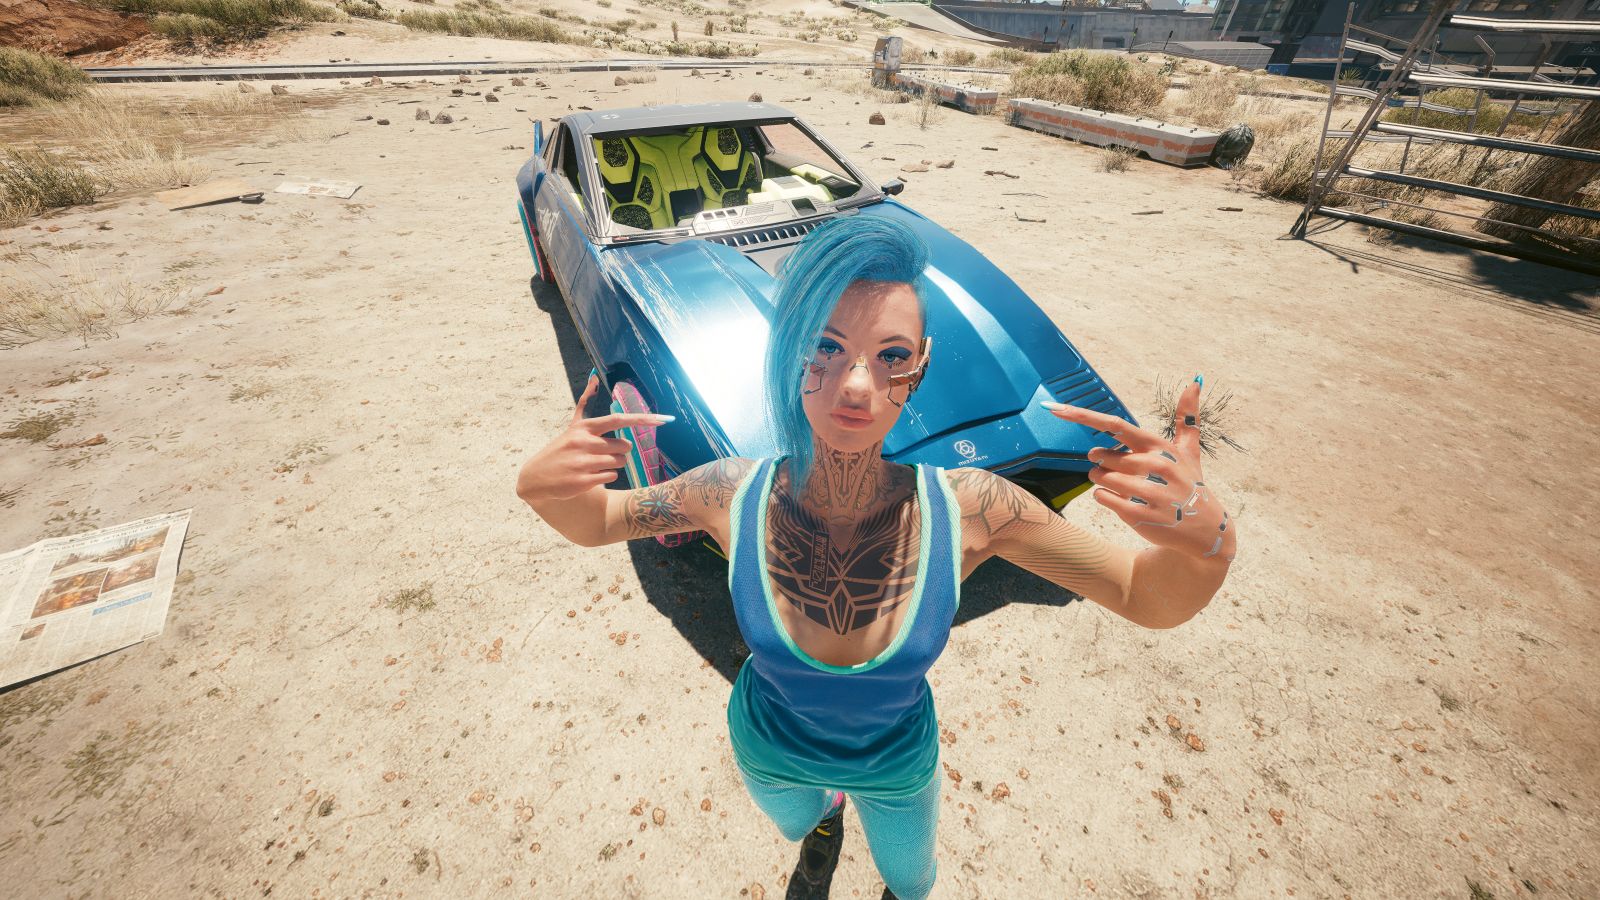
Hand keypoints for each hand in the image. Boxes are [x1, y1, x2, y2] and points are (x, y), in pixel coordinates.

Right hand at [516, 374, 670, 502]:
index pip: (618, 420)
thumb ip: (584, 402)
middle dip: (622, 451)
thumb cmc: (560, 449)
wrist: (535, 477)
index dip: (641, 420)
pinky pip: (611, 476)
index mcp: (584, 428)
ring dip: (614, 464)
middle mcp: (584, 443)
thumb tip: (593, 377)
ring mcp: (583, 462)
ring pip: (619, 463)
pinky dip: (605, 476)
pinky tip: (590, 475)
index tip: (662, 419)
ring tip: (595, 464)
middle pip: (624, 446)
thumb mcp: (572, 426)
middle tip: (606, 453)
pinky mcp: (583, 481)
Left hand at [1043, 377, 1233, 562]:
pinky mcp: (1138, 515)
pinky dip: (1106, 498)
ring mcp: (1147, 492)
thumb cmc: (1189, 484)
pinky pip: (1102, 498)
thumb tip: (1194, 381)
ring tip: (1123, 486)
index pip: (1116, 425)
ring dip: (1102, 481)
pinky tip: (1125, 502)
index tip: (1056, 408)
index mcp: (1160, 447)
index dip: (1083, 416)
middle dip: (1101, 463)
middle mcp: (1154, 466)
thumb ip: (1187, 416)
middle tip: (1118, 470)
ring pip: (1099, 478)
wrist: (1204, 529)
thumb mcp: (1189, 450)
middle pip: (1102, 456)